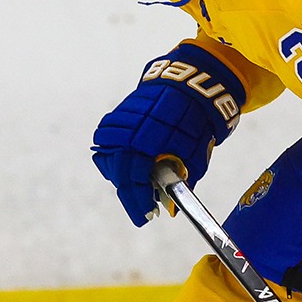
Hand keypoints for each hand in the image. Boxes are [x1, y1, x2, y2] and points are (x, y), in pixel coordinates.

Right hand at [90, 42, 246, 225]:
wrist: (188, 86)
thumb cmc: (193, 122)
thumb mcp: (193, 156)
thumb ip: (179, 181)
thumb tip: (170, 207)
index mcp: (144, 144)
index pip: (133, 181)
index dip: (139, 202)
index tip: (147, 216)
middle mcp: (125, 134)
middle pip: (119, 174)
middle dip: (131, 193)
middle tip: (144, 207)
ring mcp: (117, 125)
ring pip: (110, 160)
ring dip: (122, 176)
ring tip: (139, 186)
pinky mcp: (115, 117)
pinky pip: (108, 144)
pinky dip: (117, 157)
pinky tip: (131, 165)